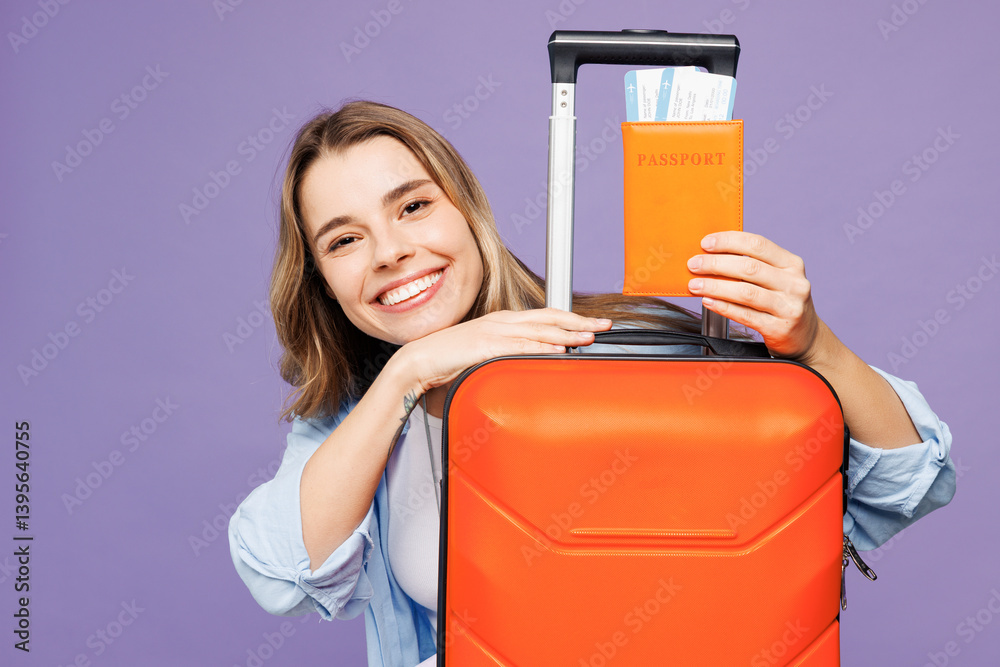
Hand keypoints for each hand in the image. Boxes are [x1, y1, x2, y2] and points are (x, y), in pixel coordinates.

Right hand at [397, 308, 612, 392]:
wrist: (419, 361)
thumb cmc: (449, 358)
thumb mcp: (485, 353)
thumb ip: (508, 355)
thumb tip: (532, 364)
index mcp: (503, 321)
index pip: (545, 316)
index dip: (572, 318)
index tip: (593, 324)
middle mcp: (502, 322)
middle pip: (549, 318)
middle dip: (579, 322)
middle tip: (604, 327)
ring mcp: (494, 332)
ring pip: (540, 331)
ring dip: (567, 335)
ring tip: (588, 338)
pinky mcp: (486, 346)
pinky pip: (520, 347)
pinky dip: (542, 349)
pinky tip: (558, 352)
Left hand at [687, 231, 822, 362]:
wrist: (806, 338)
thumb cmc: (782, 303)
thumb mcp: (777, 279)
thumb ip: (753, 266)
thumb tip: (712, 255)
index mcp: (791, 264)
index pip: (758, 244)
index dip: (729, 241)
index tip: (706, 243)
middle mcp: (794, 283)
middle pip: (749, 267)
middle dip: (716, 264)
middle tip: (694, 264)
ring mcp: (789, 306)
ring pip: (745, 292)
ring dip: (715, 286)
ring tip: (695, 285)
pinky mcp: (779, 328)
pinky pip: (745, 315)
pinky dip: (723, 307)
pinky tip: (708, 301)